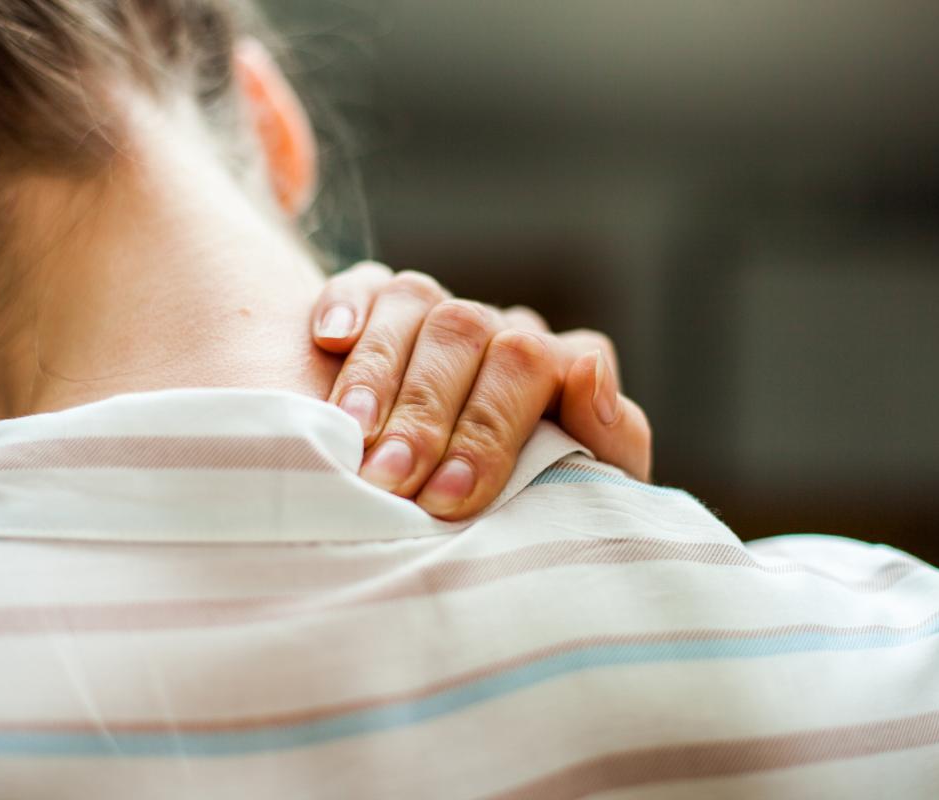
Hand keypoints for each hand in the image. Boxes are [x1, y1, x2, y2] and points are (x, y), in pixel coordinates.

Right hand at [311, 261, 651, 518]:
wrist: (439, 517)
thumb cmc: (516, 518)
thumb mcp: (578, 494)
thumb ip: (607, 438)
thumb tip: (588, 372)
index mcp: (556, 369)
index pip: (537, 363)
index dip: (491, 429)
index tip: (453, 497)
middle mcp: (498, 329)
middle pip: (468, 332)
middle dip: (427, 412)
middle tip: (392, 481)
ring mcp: (437, 313)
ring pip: (416, 301)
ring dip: (379, 371)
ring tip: (352, 437)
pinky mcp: (375, 306)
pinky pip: (364, 283)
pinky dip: (347, 304)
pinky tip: (331, 340)